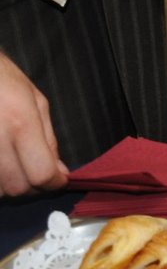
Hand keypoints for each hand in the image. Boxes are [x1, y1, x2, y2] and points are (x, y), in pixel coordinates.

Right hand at [0, 53, 66, 196]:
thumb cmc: (4, 81)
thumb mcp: (36, 102)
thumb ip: (49, 140)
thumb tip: (60, 172)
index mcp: (20, 124)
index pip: (41, 172)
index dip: (55, 182)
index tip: (59, 180)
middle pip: (18, 187)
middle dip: (34, 186)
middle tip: (37, 173)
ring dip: (11, 186)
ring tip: (15, 167)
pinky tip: (1, 165)